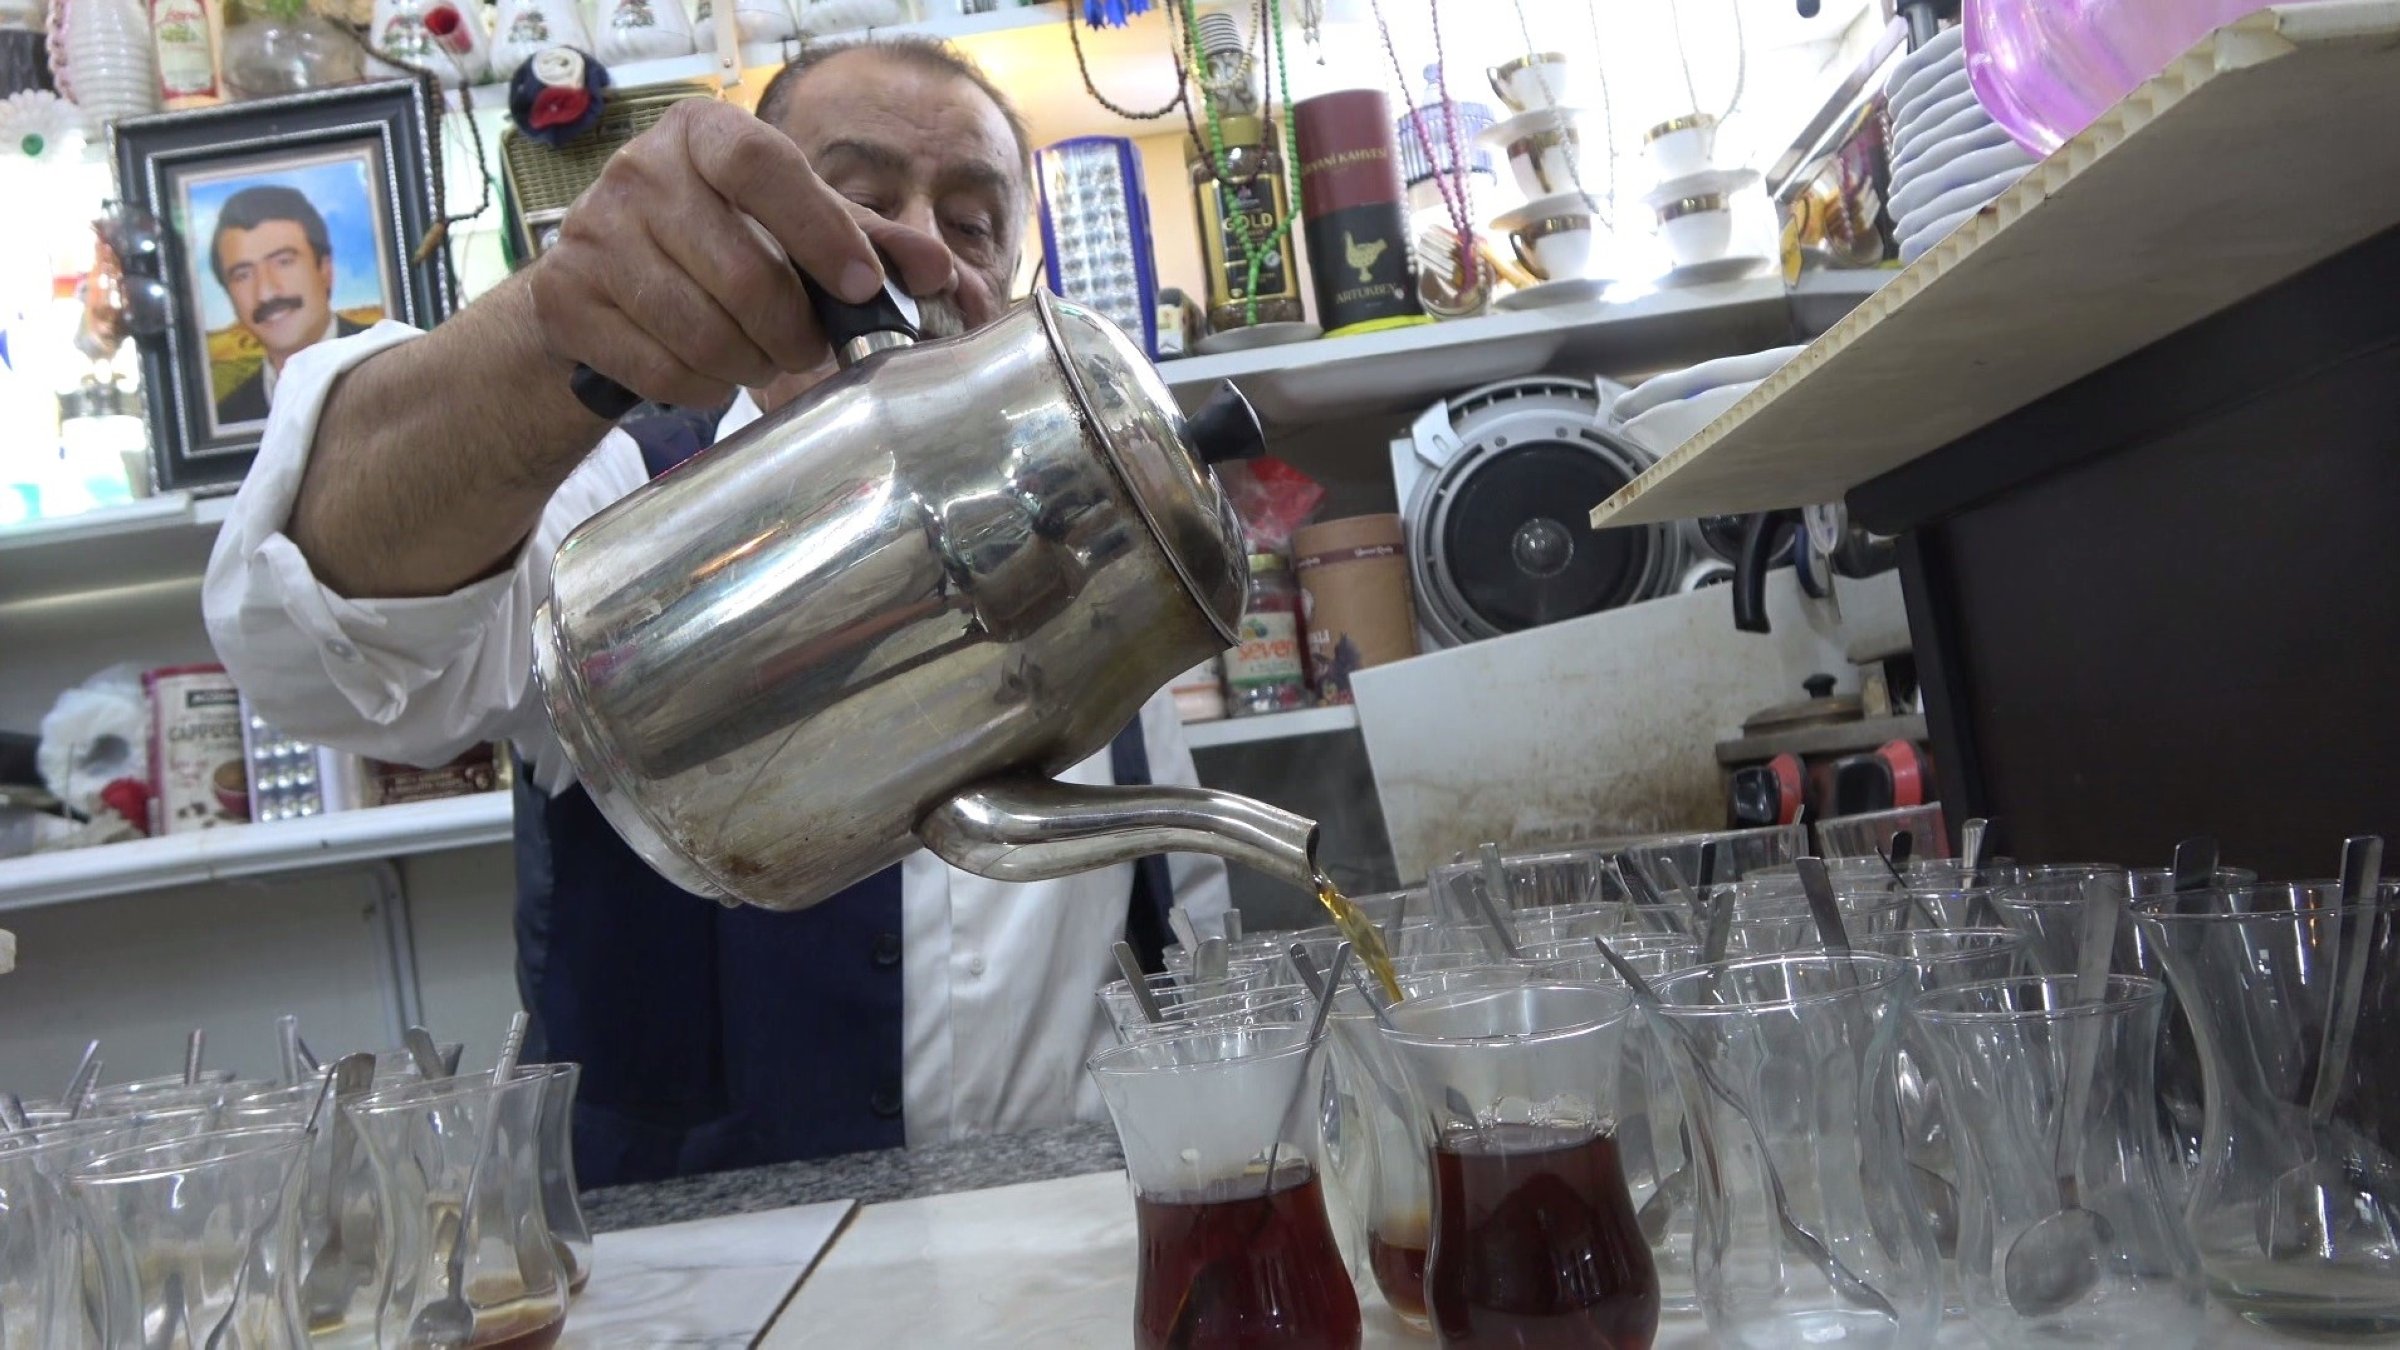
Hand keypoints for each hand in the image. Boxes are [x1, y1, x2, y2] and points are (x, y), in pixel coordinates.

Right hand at [529, 99, 957, 408]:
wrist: (604, 281)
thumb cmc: (719, 242)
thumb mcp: (794, 227)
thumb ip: (867, 241)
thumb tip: (940, 272)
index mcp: (703, 134)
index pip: (761, 165)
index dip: (820, 229)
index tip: (863, 287)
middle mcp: (638, 170)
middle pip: (741, 270)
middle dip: (793, 330)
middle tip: (808, 349)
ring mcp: (591, 233)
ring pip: (701, 330)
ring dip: (749, 364)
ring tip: (760, 359)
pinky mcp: (563, 298)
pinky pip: (660, 368)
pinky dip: (702, 388)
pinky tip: (710, 373)